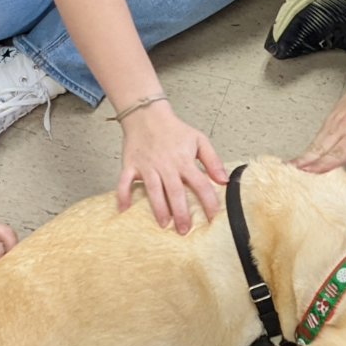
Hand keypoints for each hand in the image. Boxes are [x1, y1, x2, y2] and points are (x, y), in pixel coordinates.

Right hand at [116, 101, 226, 232]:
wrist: (147, 115)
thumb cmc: (174, 130)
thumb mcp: (199, 140)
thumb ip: (212, 161)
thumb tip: (224, 180)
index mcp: (184, 161)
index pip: (200, 184)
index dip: (208, 202)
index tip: (213, 218)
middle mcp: (166, 166)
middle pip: (175, 192)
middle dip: (181, 213)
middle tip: (184, 230)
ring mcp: (147, 166)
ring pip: (153, 190)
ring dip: (158, 208)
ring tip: (163, 224)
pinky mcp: (131, 164)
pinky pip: (124, 181)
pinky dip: (122, 195)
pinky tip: (123, 209)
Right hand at [294, 72, 345, 183]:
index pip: (338, 154)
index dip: (323, 165)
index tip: (310, 174)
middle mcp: (343, 126)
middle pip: (320, 149)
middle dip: (304, 163)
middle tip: (290, 175)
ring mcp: (335, 120)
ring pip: (316, 142)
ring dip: (303, 156)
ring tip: (290, 169)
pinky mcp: (331, 117)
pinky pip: (318, 136)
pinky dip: (309, 148)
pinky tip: (303, 157)